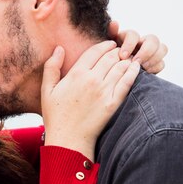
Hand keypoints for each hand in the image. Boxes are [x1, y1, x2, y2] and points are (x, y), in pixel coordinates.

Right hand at [40, 41, 139, 160]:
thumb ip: (52, 66)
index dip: (104, 45)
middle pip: (110, 57)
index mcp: (76, 74)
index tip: (110, 44)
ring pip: (120, 67)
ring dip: (126, 59)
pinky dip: (133, 72)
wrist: (68, 139)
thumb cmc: (56, 115)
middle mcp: (92, 80)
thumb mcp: (47, 89)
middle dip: (117, 50)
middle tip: (120, 50)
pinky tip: (135, 68)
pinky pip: (127, 82)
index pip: (95, 51)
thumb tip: (59, 48)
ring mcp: (104, 92)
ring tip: (128, 58)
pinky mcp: (113, 103)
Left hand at [108, 21, 167, 73]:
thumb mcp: (106, 48)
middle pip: (153, 39)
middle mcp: (142, 42)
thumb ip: (110, 35)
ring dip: (153, 58)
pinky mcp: (156, 63)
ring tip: (142, 68)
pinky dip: (155, 67)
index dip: (129, 44)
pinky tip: (146, 72)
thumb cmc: (110, 59)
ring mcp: (151, 52)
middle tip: (136, 62)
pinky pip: (162, 63)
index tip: (122, 56)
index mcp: (129, 37)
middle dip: (146, 51)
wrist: (114, 73)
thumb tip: (114, 23)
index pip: (133, 34)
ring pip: (162, 48)